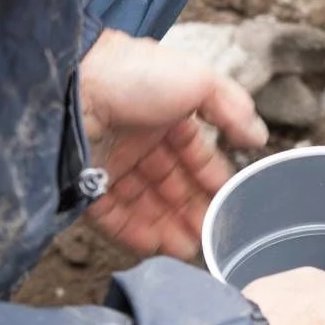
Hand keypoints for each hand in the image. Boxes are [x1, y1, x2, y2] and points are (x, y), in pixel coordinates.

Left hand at [79, 29, 269, 260]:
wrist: (66, 84)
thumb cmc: (131, 74)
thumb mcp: (198, 79)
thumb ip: (233, 107)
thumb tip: (258, 137)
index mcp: (164, 113)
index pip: (195, 153)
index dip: (213, 179)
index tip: (230, 203)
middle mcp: (136, 138)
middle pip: (171, 183)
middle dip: (194, 210)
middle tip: (213, 236)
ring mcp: (109, 162)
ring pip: (145, 203)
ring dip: (169, 227)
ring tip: (191, 250)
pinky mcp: (83, 182)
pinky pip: (112, 215)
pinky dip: (135, 232)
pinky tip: (157, 246)